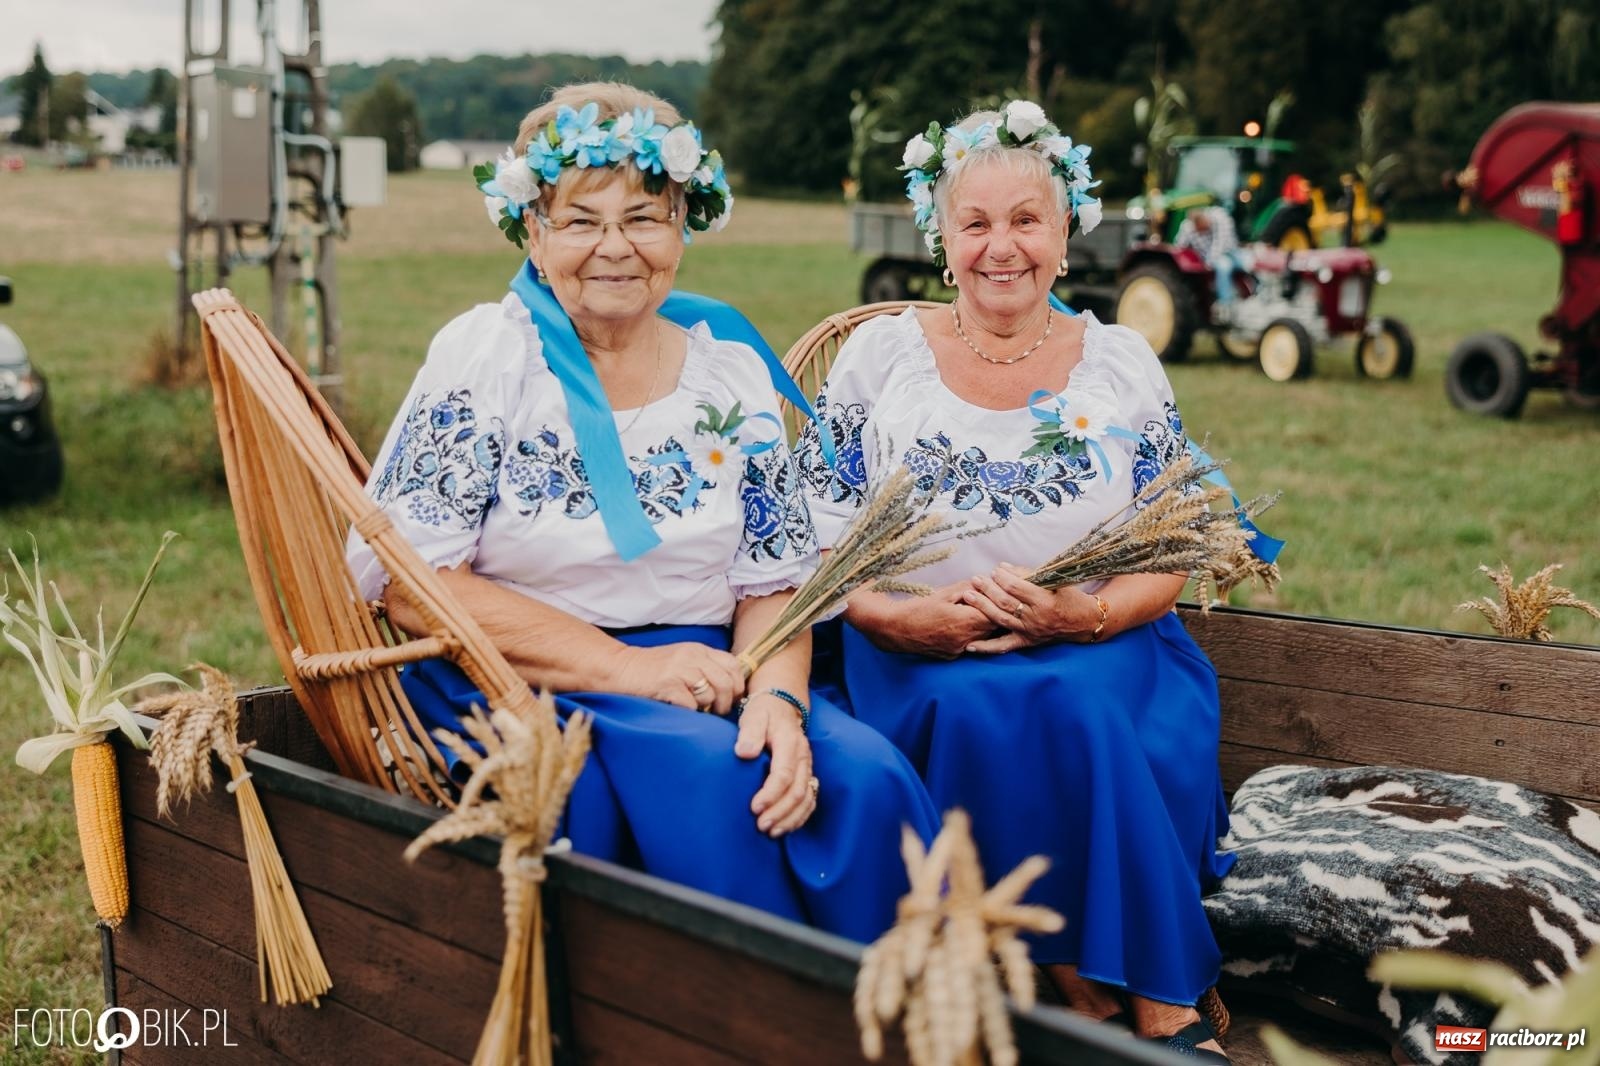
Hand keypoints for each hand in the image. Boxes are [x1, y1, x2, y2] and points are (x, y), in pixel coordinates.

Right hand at [611, 642, 744, 714]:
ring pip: (710, 695)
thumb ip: (705, 668)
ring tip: (696, 710)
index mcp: (699, 650)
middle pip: (726, 683)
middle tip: (717, 712)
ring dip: (706, 708)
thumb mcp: (683, 660)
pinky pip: (690, 705)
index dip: (738, 686)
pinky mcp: (667, 684)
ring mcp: (679, 669)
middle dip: (726, 703)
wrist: (619, 668)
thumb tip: (731, 690)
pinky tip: (679, 709)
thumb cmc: (653, 670)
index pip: (733, 665)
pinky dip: (688, 712)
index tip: (733, 699)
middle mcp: (692, 656)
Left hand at [734, 692, 815, 836]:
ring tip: (771, 832)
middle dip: (780, 811)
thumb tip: (744, 753)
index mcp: (790, 742)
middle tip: (761, 826)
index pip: (784, 773)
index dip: (771, 793)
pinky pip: (809, 800)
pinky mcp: (807, 775)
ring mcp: (808, 767)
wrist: (781, 706)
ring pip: (806, 798)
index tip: (754, 807)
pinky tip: (784, 828)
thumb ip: (750, 733)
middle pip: (798, 790)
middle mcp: (804, 757)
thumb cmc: (763, 712)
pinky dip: (799, 817)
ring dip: (790, 818)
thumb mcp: (753, 716)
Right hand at [852, 583, 997, 658]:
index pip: (995, 614)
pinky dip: (972, 634)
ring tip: (981, 612)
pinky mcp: (952, 656)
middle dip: (995, 614)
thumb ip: (968, 588)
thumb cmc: (917, 608)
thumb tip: (985, 583)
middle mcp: (965, 639)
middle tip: (996, 602)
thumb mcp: (944, 593)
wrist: (894, 629)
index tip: (1001, 595)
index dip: (999, 604)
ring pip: (983, 637)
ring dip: (984, 625)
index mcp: (964, 621)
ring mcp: (959, 650)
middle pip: (993, 628)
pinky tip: (965, 624)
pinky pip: (970, 644)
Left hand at [960, 564, 1103, 653]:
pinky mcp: (1027, 642)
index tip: (993, 570)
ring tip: (968, 595)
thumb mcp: (1055, 581)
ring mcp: (1030, 632)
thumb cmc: (1070, 597)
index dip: (1002, 578)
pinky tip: (970, 645)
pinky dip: (986, 647)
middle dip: (987, 589)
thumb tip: (1002, 567)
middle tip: (975, 579)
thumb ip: (1028, 574)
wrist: (1085, 621)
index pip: (1017, 587)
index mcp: (1045, 600)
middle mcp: (1036, 618)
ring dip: (982, 607)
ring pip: (1001, 619)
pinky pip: (1004, 646)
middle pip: (1005, 602)